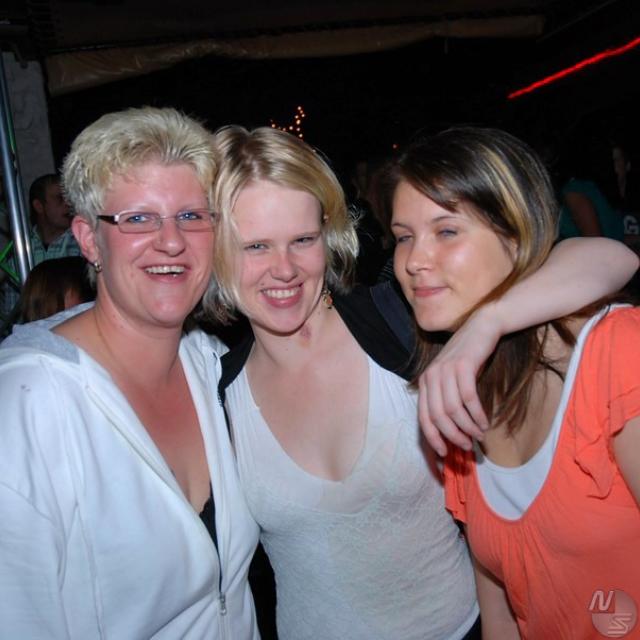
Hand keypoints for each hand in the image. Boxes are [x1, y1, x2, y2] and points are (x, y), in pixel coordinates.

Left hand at [418, 305, 499, 455]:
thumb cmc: (467, 359)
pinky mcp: (463, 366)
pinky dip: (478, 414)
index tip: (445, 453)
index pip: (423, 418)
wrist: (480, 328)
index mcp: (424, 382)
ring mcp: (445, 370)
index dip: (433, 438)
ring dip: (468, 427)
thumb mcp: (450, 379)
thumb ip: (447, 400)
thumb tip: (452, 433)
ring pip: (453, 410)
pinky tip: (485, 422)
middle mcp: (431, 376)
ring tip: (479, 434)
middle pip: (438, 416)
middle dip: (453, 435)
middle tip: (467, 446)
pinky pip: (469, 398)